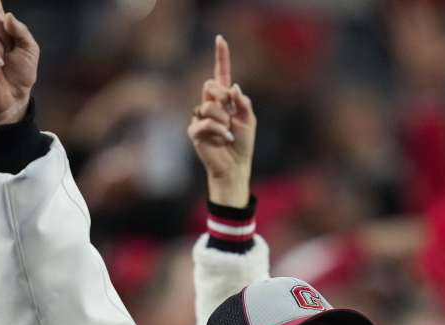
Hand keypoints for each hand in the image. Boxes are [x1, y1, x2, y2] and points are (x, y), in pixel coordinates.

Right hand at [188, 35, 255, 206]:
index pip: (221, 74)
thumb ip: (243, 103)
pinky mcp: (195, 131)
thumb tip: (234, 87)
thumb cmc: (243, 145)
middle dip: (222, 97)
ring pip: (208, 105)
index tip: (220, 39)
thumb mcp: (250, 121)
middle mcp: (211, 105)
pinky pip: (204, 121)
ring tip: (228, 133)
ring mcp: (201, 117)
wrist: (235, 166)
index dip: (221, 56)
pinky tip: (224, 139)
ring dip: (223, 120)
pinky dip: (218, 130)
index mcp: (226, 100)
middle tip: (231, 114)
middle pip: (210, 85)